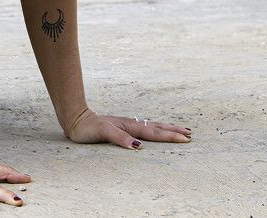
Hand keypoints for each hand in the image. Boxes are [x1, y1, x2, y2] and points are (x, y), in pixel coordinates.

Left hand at [65, 108, 191, 148]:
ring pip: (152, 126)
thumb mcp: (103, 133)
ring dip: (167, 129)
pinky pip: (144, 128)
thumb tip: (138, 147)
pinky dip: (155, 129)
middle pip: (157, 128)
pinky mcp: (123, 127)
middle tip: (190, 134)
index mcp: (129, 126)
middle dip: (174, 131)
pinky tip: (156, 131)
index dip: (170, 136)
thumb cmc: (88, 128)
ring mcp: (128, 124)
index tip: (185, 138)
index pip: (154, 133)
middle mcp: (131, 124)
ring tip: (180, 130)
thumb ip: (120, 139)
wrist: (76, 119)